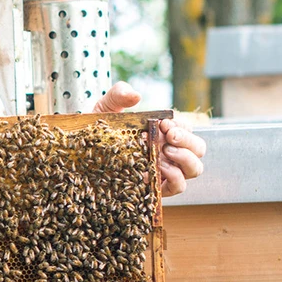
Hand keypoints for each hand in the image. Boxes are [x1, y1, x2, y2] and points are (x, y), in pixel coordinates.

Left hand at [93, 82, 205, 196]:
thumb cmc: (100, 128)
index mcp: (164, 132)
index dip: (182, 126)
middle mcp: (169, 151)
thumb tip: (136, 96)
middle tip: (168, 136)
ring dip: (185, 159)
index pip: (188, 129)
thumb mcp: (107, 106)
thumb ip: (120, 94)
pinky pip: (177, 187)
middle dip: (188, 141)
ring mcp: (165, 170)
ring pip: (194, 169)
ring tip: (165, 151)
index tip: (164, 124)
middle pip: (198, 149)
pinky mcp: (155, 187)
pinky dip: (174, 178)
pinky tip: (158, 168)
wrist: (82, 148)